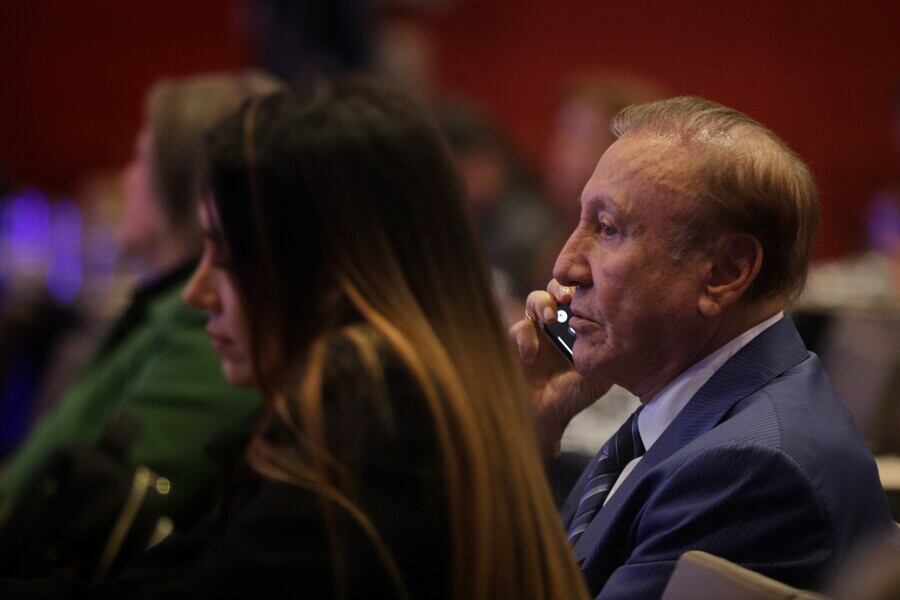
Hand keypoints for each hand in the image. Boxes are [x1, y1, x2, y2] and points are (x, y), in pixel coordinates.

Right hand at [509, 280, 611, 459]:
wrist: (547, 418)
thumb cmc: (572, 396)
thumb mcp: (599, 374)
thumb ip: (609, 354)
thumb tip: (627, 334)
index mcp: (574, 325)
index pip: (578, 295)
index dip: (582, 288)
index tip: (589, 292)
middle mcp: (553, 324)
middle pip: (555, 289)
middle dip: (560, 287)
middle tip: (568, 297)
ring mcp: (533, 332)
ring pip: (534, 300)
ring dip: (541, 303)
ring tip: (549, 318)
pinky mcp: (514, 344)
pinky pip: (518, 329)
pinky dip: (525, 339)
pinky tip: (531, 357)